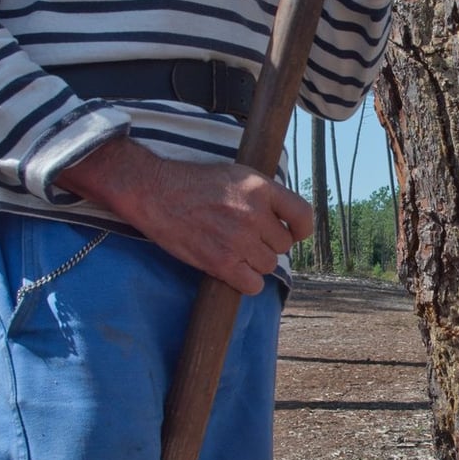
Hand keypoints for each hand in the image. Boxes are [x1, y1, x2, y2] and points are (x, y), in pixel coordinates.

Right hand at [60, 138, 313, 293]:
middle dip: (267, 244)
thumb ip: (262, 194)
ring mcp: (238, 239)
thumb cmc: (193, 182)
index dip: (301, 229)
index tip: (293, 233)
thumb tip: (284, 219)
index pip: (303, 215)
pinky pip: (252, 285)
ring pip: (268, 265)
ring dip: (255, 263)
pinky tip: (233, 270)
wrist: (155, 192)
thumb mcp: (235, 174)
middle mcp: (254, 213)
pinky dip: (245, 282)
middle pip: (282, 245)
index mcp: (261, 188)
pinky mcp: (221, 262)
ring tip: (234, 250)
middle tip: (246, 238)